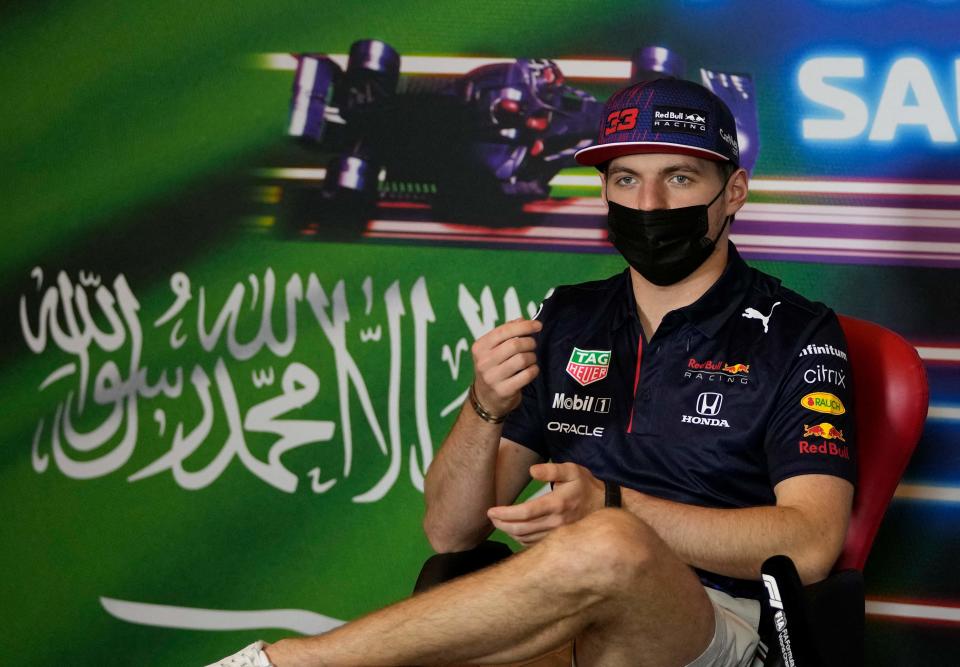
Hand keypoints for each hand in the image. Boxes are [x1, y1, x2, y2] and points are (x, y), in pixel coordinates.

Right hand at [471, 318, 541, 416]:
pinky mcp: (503, 390)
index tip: (538, 325)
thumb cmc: (493, 369)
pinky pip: (526, 375)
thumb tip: (521, 319)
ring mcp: (492, 378)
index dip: (524, 326)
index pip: (503, 331)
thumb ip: (505, 333)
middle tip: (532, 345)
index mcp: (479, 347)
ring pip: (522, 359)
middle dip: (529, 343)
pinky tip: (531, 370)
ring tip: (530, 359)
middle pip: (515, 345)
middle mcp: (483, 362)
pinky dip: (533, 370)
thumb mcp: (492, 350)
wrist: (486, 400)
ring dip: (532, 357)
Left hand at [486, 462, 604, 545]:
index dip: (505, 513)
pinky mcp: (558, 540)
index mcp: (557, 504)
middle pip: (522, 528)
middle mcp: (556, 522)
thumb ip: (551, 470)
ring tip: (498, 522)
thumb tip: (532, 471)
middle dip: (502, 524)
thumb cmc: (584, 485)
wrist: (604, 505)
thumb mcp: (571, 470)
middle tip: (490, 517)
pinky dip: (519, 539)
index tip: (491, 510)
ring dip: (508, 532)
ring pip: (526, 539)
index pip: (526, 512)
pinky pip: (534, 544)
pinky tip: (513, 530)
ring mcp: (558, 534)